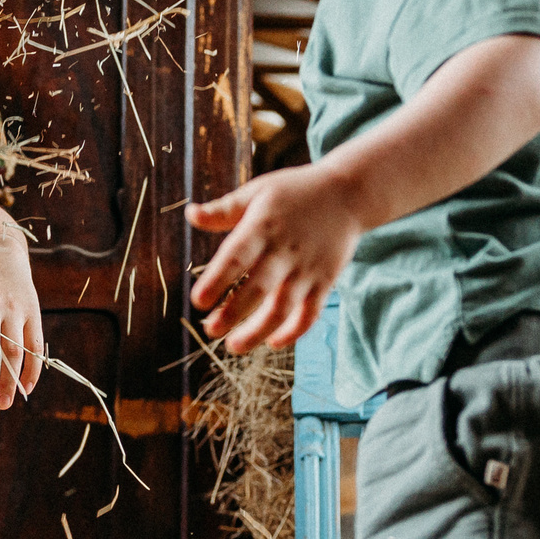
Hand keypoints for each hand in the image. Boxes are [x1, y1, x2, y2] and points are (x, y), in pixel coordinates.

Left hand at [187, 163, 367, 351]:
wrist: (348, 193)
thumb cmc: (295, 192)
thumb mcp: (258, 192)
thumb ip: (225, 209)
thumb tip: (191, 214)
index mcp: (263, 227)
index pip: (236, 257)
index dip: (217, 281)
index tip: (198, 301)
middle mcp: (285, 251)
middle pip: (258, 288)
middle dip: (232, 313)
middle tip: (210, 331)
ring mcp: (307, 269)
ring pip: (283, 308)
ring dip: (258, 330)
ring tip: (234, 346)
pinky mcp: (325, 281)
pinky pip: (310, 313)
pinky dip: (294, 331)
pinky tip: (273, 342)